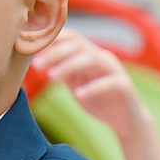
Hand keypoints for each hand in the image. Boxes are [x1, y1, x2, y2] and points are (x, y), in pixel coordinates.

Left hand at [39, 32, 153, 139]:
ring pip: (93, 59)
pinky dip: (93, 87)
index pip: (71, 37)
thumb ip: (61, 71)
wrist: (127, 122)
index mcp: (90, 55)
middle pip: (78, 45)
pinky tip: (78, 94)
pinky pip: (110, 83)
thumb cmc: (98, 101)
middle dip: (56, 53)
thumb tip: (35, 62)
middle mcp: (103, 58)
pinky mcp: (125, 87)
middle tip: (37, 65)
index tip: (32, 50)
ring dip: (70, 65)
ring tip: (52, 76)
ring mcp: (115, 71)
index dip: (52, 41)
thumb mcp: (75, 84)